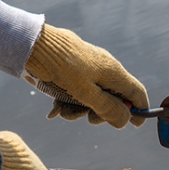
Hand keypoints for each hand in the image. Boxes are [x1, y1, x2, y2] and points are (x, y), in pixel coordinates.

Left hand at [23, 24, 148, 128]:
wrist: (29, 44)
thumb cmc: (59, 69)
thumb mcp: (85, 94)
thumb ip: (108, 108)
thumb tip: (126, 120)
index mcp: (113, 73)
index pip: (137, 93)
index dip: (139, 110)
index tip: (136, 125)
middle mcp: (105, 68)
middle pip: (114, 97)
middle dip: (102, 113)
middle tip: (88, 119)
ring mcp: (89, 66)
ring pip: (94, 95)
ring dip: (80, 109)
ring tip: (62, 112)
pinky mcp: (73, 67)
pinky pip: (79, 89)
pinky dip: (70, 100)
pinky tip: (55, 108)